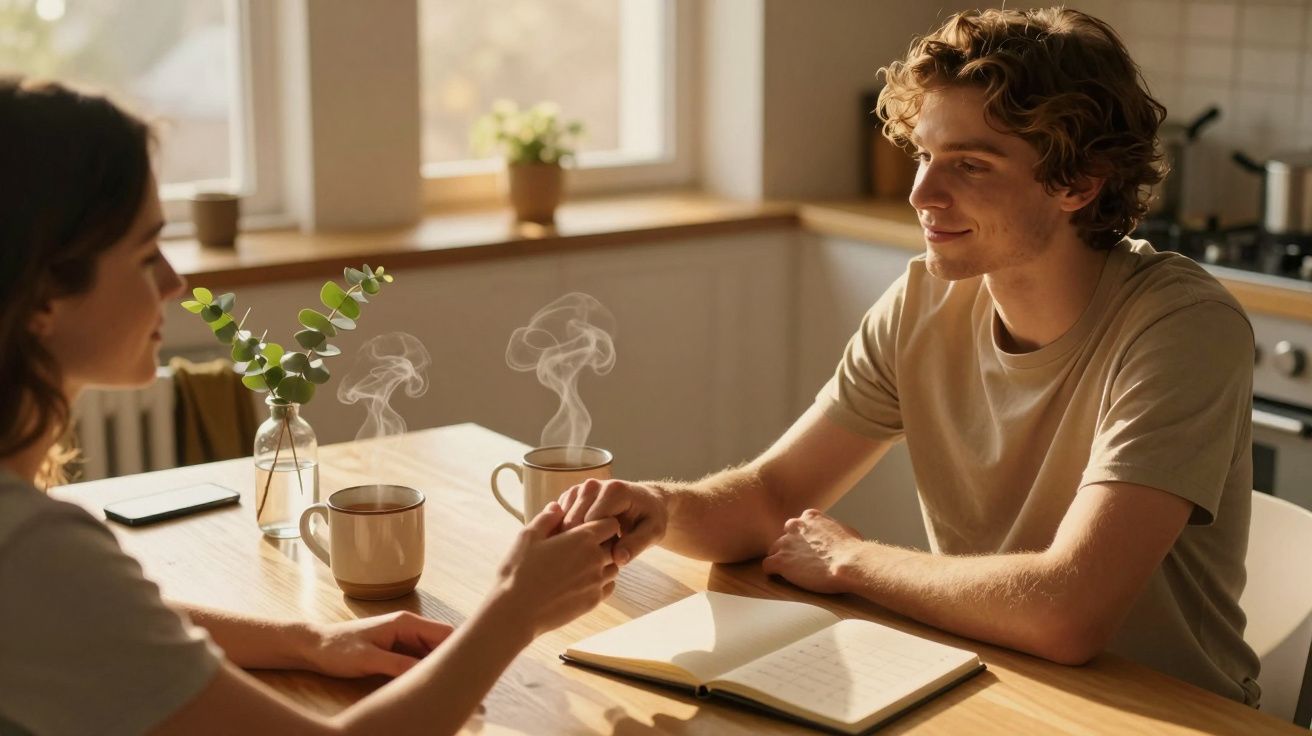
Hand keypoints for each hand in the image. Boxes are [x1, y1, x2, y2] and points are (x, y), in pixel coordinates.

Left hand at [302, 610, 454, 678]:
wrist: (313, 647)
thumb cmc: (337, 650)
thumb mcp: (368, 659)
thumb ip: (398, 664)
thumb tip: (427, 674)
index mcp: (406, 623)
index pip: (446, 633)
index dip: (460, 649)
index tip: (468, 670)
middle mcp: (409, 628)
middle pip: (443, 643)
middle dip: (453, 661)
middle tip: (461, 685)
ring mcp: (403, 639)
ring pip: (433, 653)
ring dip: (439, 667)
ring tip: (448, 687)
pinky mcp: (396, 651)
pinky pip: (420, 660)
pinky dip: (426, 671)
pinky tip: (427, 685)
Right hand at [493, 502, 621, 637]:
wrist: (516, 612)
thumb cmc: (519, 571)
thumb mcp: (528, 536)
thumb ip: (547, 518)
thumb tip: (558, 506)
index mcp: (582, 539)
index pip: (611, 523)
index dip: (603, 522)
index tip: (590, 525)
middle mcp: (596, 559)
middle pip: (615, 545)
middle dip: (605, 542)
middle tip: (585, 545)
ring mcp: (596, 582)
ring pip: (614, 567)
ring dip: (604, 563)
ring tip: (582, 564)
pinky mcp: (593, 602)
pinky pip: (609, 587)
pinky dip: (602, 582)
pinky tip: (583, 581)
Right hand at [558, 478, 667, 565]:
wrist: (646, 501)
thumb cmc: (651, 517)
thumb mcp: (653, 532)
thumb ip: (637, 544)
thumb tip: (618, 559)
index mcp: (614, 491)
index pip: (591, 523)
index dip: (592, 546)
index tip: (599, 561)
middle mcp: (594, 485)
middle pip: (573, 521)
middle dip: (578, 543)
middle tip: (588, 562)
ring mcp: (580, 488)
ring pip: (562, 520)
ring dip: (568, 539)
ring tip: (583, 554)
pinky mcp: (572, 496)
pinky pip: (560, 518)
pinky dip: (564, 533)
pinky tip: (576, 546)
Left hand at [761, 509, 863, 594]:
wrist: (850, 563)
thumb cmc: (853, 550)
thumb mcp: (843, 531)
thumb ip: (831, 531)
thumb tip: (835, 538)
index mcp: (810, 517)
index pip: (798, 526)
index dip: (802, 540)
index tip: (809, 550)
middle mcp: (795, 526)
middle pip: (783, 538)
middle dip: (790, 549)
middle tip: (800, 563)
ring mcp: (785, 543)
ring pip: (773, 551)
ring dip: (781, 561)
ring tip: (793, 574)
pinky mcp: (780, 561)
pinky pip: (767, 566)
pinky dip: (773, 573)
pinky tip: (782, 579)